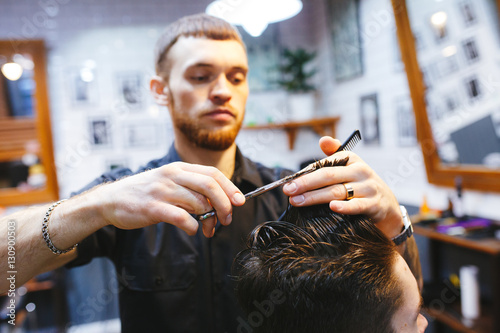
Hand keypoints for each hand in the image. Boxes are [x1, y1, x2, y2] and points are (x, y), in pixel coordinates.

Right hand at [93, 162, 244, 237]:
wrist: (110, 200)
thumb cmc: (144, 193)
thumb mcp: (169, 182)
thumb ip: (191, 189)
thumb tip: (219, 202)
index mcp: (179, 168)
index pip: (213, 173)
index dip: (230, 187)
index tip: (240, 201)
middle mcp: (172, 175)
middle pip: (210, 185)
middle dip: (225, 204)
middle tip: (227, 219)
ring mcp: (162, 190)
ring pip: (199, 202)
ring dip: (209, 219)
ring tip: (208, 229)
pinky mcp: (152, 207)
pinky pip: (181, 217)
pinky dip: (192, 226)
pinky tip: (192, 229)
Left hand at [282, 136, 402, 238]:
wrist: (387, 206)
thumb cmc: (361, 185)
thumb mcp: (350, 167)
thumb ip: (334, 154)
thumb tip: (323, 139)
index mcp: (352, 159)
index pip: (324, 164)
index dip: (305, 173)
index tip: (289, 181)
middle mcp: (360, 171)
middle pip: (328, 176)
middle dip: (305, 183)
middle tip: (288, 190)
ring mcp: (367, 188)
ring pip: (337, 191)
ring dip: (314, 197)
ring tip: (297, 201)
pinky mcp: (374, 204)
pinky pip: (357, 205)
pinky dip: (344, 207)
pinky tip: (332, 207)